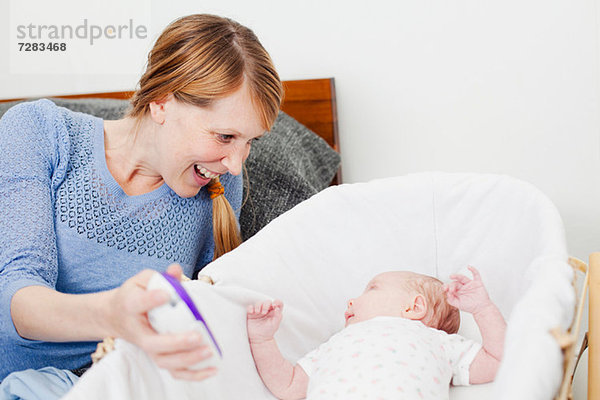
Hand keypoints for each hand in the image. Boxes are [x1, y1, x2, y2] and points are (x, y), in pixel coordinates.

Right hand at [106, 264, 215, 380]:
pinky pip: (175, 371)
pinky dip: (194, 374)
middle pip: (155, 344)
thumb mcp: (142, 280)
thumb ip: (160, 276)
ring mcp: (150, 348)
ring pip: (166, 362)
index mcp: (131, 307)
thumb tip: (176, 270)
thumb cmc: (133, 295)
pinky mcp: (160, 357)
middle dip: (177, 342)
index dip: (151, 299)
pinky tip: (212, 369)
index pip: (138, 304)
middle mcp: (140, 333)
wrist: (115, 316)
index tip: (165, 295)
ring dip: (188, 360)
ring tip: (208, 351)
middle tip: (197, 335)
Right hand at [246, 300, 283, 343]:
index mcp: (274, 312)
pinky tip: (252, 312)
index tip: (274, 305)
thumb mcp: (275, 324)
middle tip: (264, 312)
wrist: (259, 338)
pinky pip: (250, 307)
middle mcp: (267, 310)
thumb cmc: (268, 331)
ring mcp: (259, 312)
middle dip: (266, 305)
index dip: (277, 302)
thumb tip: (277, 308)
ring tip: (258, 312)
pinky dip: (250, 308)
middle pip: (267, 302)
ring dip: (258, 306)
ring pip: (258, 303)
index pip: (278, 303)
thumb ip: (278, 316)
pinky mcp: (251, 314)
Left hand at [444, 266, 491, 314]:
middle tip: (451, 290)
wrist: (481, 309)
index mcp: (457, 291)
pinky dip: (473, 270)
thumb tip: (447, 293)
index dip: (446, 287)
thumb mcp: (458, 304)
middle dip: (452, 285)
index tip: (445, 289)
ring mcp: (470, 284)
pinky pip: (476, 275)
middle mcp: (463, 287)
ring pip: (462, 278)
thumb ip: (451, 300)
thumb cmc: (470, 306)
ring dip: (457, 276)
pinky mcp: (477, 283)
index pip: (450, 286)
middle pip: (455, 282)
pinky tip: (469, 267)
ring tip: (451, 276)